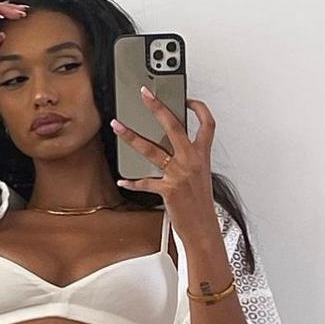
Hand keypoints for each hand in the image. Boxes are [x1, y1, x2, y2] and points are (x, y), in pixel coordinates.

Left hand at [110, 86, 218, 238]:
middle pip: (173, 126)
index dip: (198, 108)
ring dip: (130, 136)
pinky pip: (144, 182)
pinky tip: (122, 179)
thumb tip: (173, 147)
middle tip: (145, 94)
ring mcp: (179, 174)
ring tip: (117, 126)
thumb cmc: (201, 205)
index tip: (187, 99)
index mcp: (202, 156)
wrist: (203, 229)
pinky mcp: (167, 190)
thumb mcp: (201, 176)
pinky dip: (131, 181)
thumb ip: (189, 159)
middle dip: (157, 107)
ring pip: (151, 149)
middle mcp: (191, 161)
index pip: (207, 124)